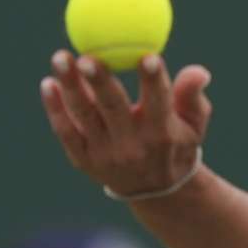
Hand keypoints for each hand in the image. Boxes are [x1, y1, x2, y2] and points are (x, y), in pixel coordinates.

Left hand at [39, 49, 212, 196]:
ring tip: (61, 58)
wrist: (156, 191)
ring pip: (85, 116)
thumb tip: (199, 72)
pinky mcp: (84, 159)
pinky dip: (55, 109)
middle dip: (100, 82)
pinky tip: (48, 84)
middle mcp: (132, 145)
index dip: (153, 80)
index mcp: (162, 133)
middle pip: (113, 107)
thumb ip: (194, 97)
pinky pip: (66, 132)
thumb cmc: (177, 143)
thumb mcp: (195, 124)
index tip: (147, 56)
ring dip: (70, 87)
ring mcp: (105, 154)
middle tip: (88, 56)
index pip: (159, 102)